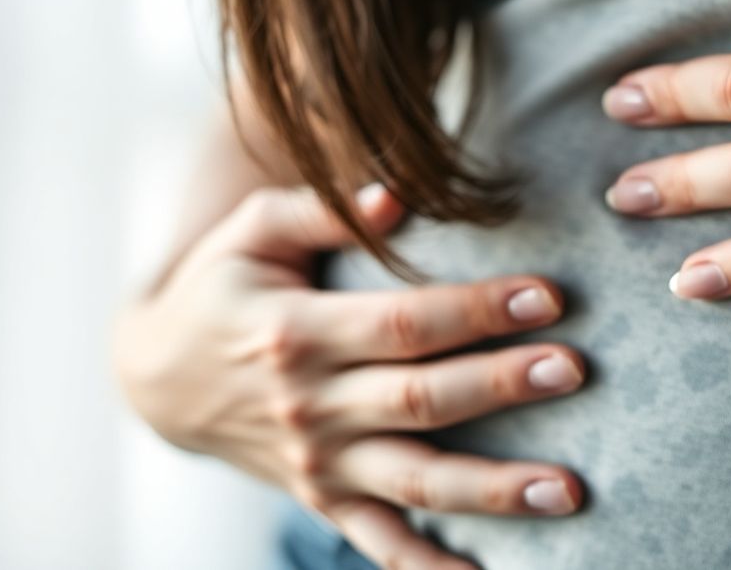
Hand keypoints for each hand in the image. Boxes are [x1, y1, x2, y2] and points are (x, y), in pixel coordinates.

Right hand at [113, 183, 584, 569]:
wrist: (156, 377)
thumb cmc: (219, 287)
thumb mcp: (253, 232)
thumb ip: (321, 210)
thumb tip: (395, 198)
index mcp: (296, 332)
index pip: (403, 323)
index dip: (477, 310)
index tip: (546, 295)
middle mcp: (308, 404)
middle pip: (422, 400)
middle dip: (503, 385)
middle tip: (574, 370)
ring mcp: (315, 461)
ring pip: (415, 480)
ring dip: (492, 488)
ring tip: (566, 489)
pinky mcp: (319, 497)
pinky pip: (378, 541)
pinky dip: (427, 566)